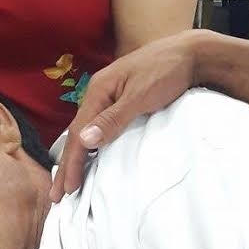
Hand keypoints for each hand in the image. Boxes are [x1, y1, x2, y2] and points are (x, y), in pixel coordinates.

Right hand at [50, 31, 202, 201]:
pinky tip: (90, 155)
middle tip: (56, 195)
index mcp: (98, 90)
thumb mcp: (140, 96)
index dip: (72, 163)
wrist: (191, 54)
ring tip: (68, 180)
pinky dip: (90, 145)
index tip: (66, 190)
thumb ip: (113, 119)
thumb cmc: (165, 71)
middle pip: (78, 133)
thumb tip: (84, 140)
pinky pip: (99, 126)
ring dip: (76, 156)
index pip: (79, 133)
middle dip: (67, 164)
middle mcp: (99, 93)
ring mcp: (110, 96)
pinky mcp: (122, 99)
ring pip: (87, 130)